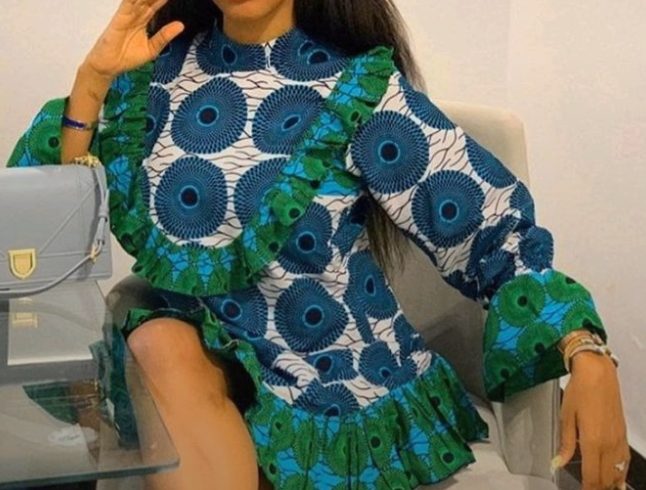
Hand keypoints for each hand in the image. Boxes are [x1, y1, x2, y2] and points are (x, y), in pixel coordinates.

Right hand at [83, 0, 183, 78]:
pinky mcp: (119, 19)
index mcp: (143, 20)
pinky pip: (127, 5)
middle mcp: (135, 15)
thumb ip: (164, 36)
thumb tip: (181, 25)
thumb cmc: (128, 57)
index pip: (155, 4)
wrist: (110, 66)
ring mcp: (127, 15)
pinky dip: (132, 0)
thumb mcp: (152, 48)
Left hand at [554, 351, 629, 488]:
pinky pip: (624, 462)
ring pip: (618, 473)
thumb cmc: (579, 392)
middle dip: (598, 488)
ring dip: (610, 484)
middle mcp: (610, 445)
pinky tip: (616, 478)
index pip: (592, 477)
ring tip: (600, 487)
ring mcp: (619, 441)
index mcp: (593, 442)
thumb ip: (565, 444)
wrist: (598, 374)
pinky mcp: (623, 435)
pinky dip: (620, 473)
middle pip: (607, 479)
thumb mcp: (566, 418)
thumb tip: (557, 463)